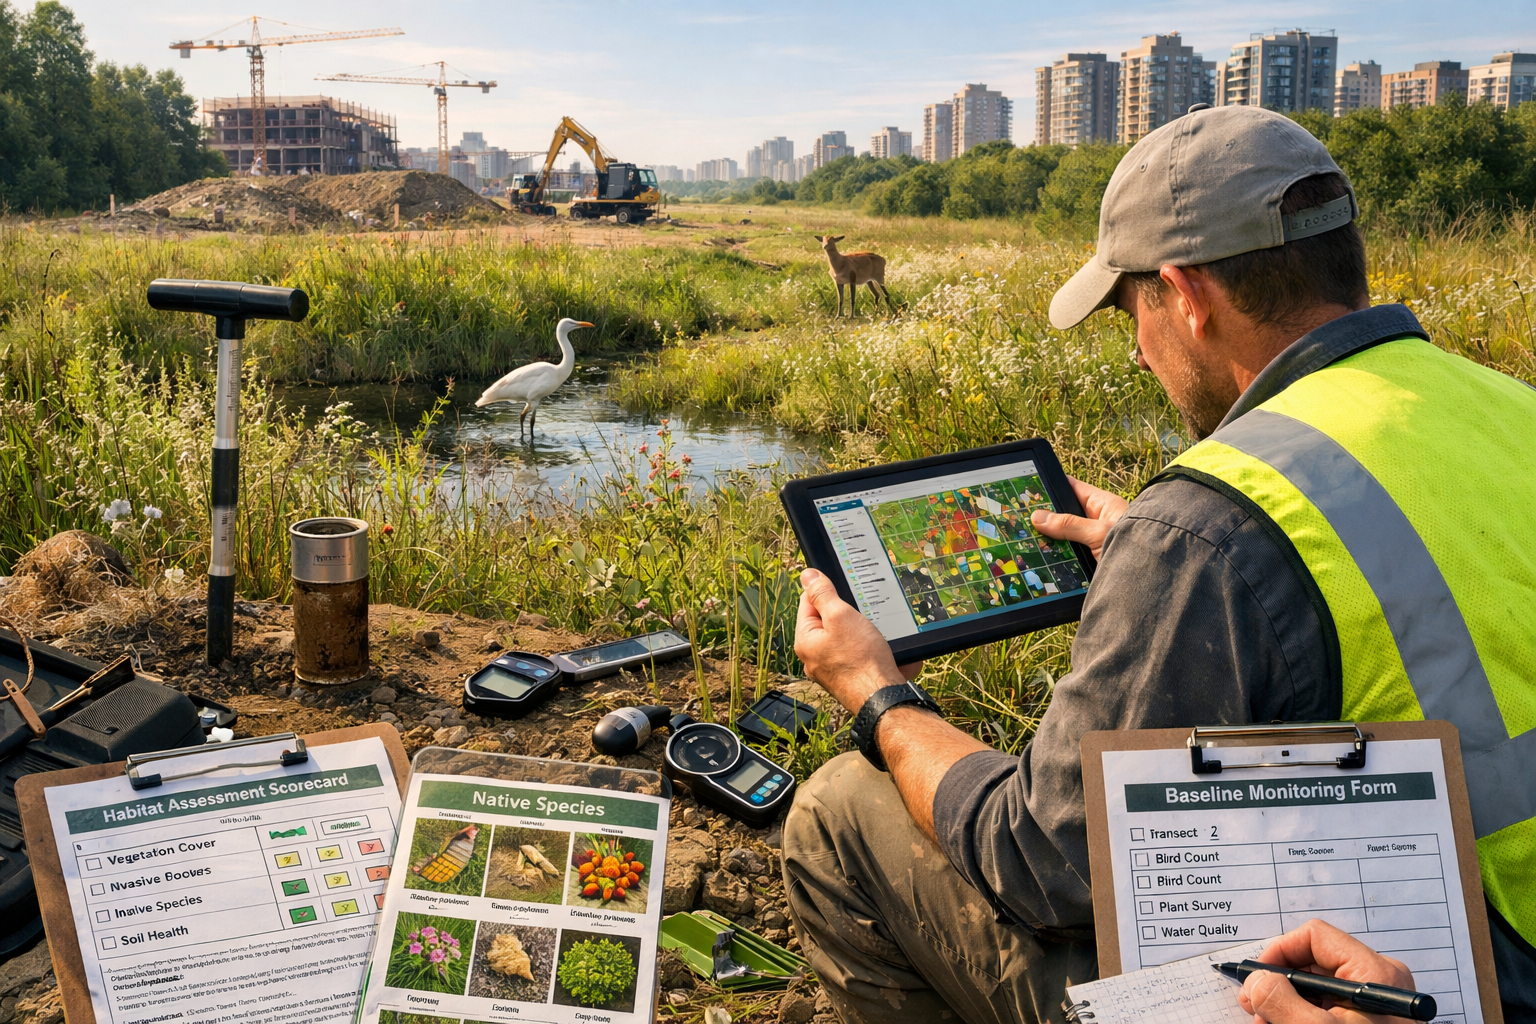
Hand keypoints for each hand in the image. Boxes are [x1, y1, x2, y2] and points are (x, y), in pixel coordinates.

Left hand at [794, 568, 909, 712]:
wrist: (883, 698)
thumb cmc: (860, 660)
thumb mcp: (840, 616)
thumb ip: (823, 594)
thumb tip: (807, 575)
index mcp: (806, 641)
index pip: (808, 603)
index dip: (826, 591)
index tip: (843, 587)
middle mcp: (815, 657)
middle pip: (830, 621)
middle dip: (850, 614)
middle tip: (864, 613)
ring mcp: (834, 670)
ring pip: (850, 639)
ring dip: (866, 632)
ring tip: (878, 634)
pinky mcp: (853, 678)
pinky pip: (864, 656)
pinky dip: (876, 650)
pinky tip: (888, 650)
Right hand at [1030, 476, 1128, 559]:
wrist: (1149, 583)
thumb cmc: (1135, 548)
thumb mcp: (1099, 533)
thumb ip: (1069, 524)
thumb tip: (1038, 517)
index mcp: (1103, 505)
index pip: (1072, 488)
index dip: (1052, 486)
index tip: (1029, 488)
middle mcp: (1097, 521)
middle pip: (1064, 515)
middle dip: (1046, 518)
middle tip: (1021, 517)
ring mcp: (1092, 541)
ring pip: (1064, 537)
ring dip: (1050, 540)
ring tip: (1026, 539)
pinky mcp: (1089, 560)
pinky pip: (1068, 555)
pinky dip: (1056, 557)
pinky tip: (1040, 558)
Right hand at [1239, 920, 1414, 1023]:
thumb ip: (1279, 1001)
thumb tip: (1255, 980)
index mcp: (1374, 973)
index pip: (1315, 938)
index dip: (1278, 953)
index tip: (1256, 979)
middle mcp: (1378, 981)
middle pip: (1313, 962)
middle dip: (1279, 984)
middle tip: (1254, 1007)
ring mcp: (1376, 1002)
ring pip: (1318, 987)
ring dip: (1287, 1003)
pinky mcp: (1371, 1020)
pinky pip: (1330, 1005)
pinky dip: (1304, 1015)